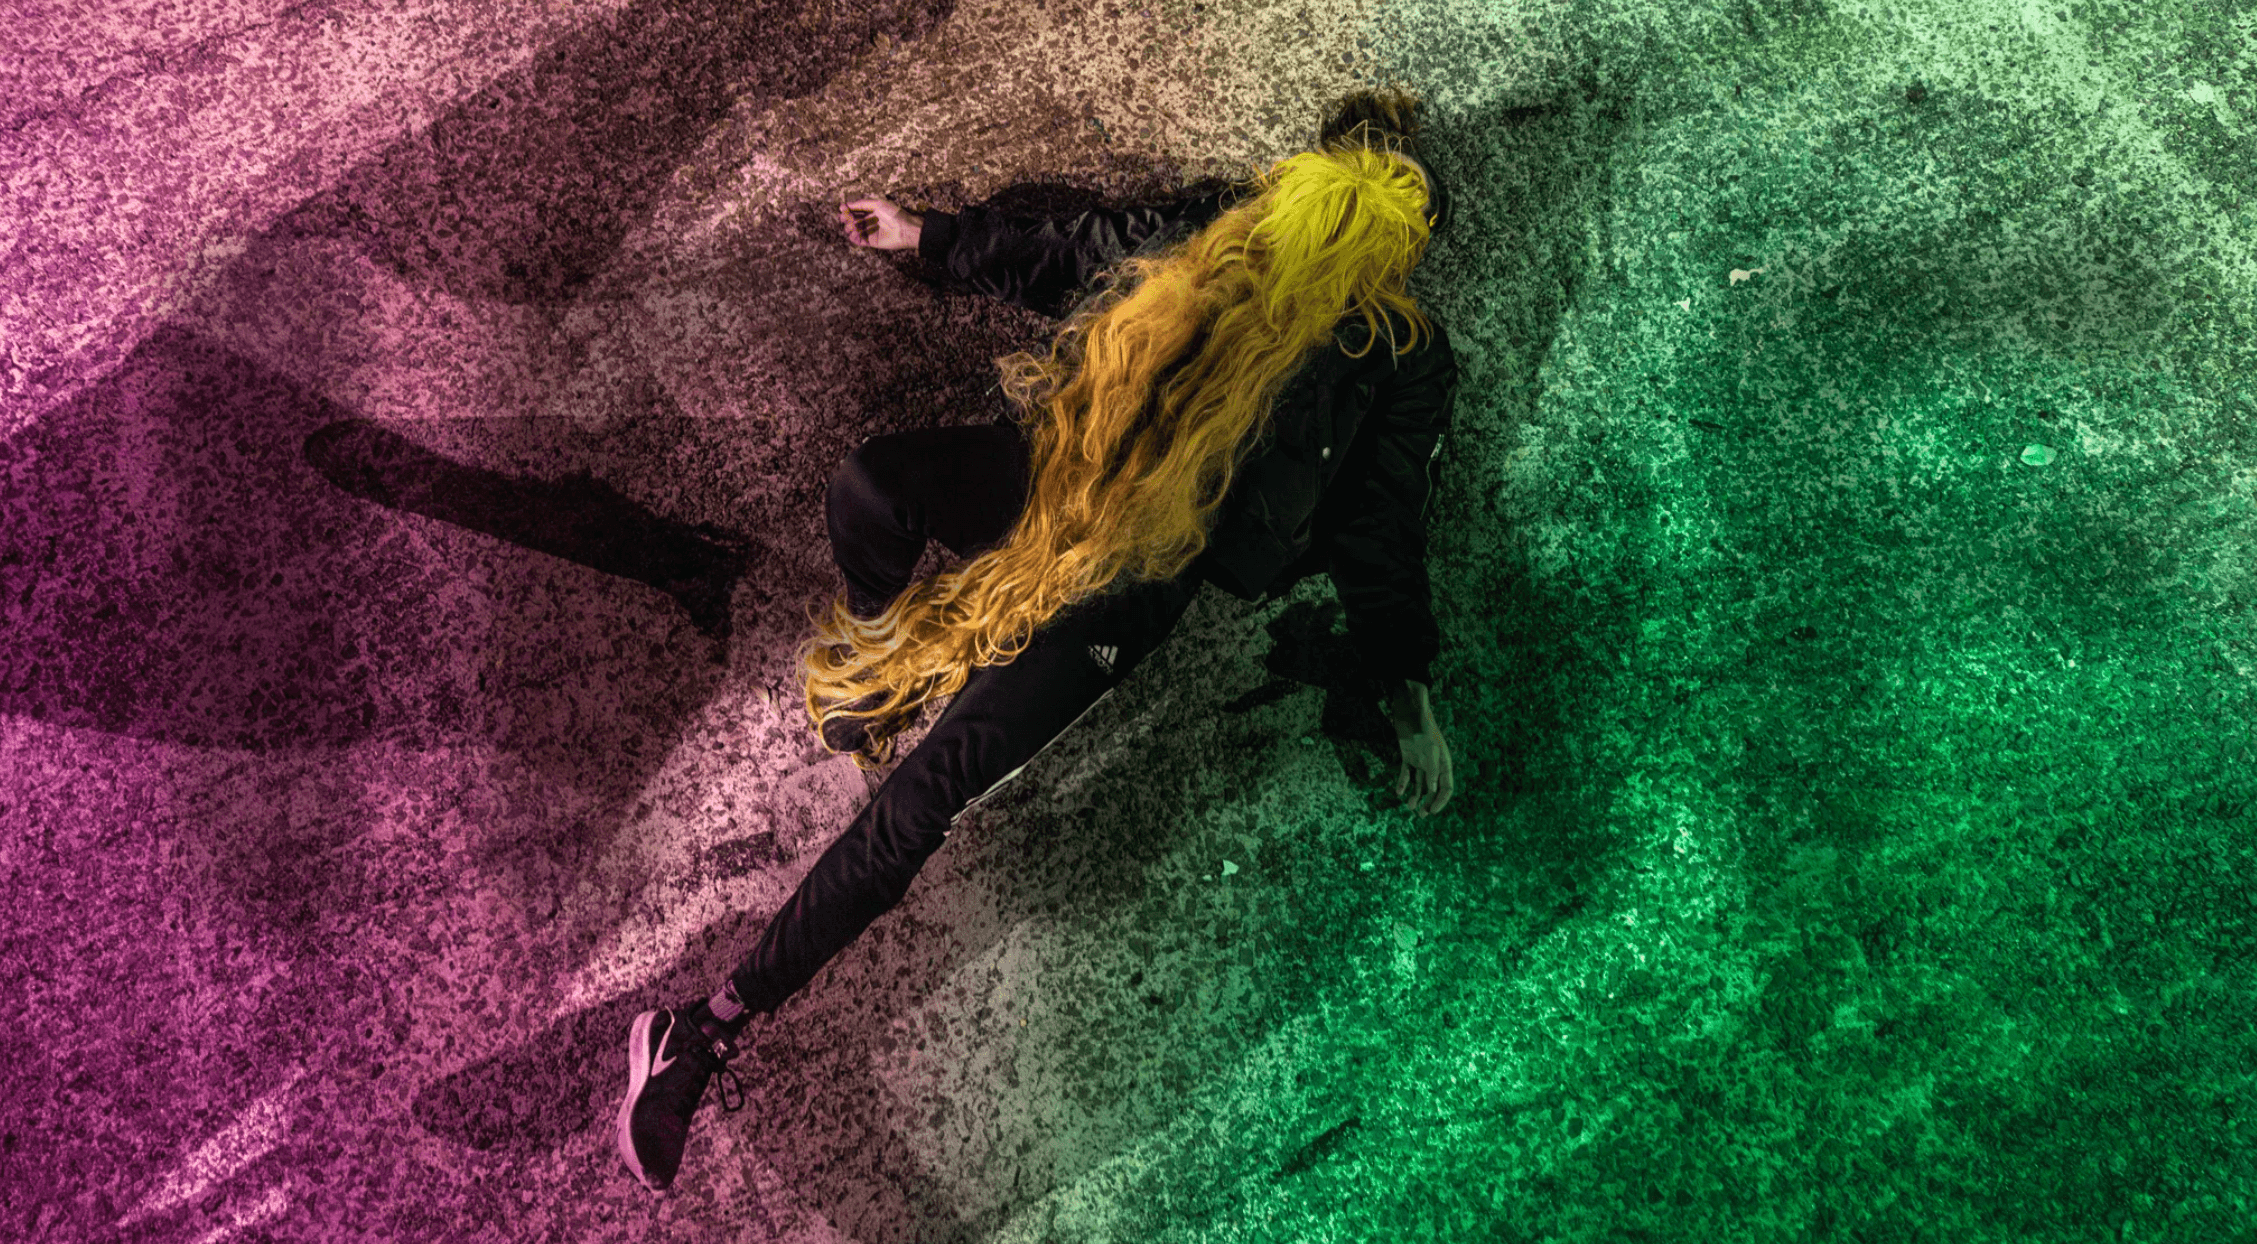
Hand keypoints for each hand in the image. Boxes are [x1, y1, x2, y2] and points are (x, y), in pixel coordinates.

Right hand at [840, 197, 922, 250]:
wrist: (905, 229)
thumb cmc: (894, 214)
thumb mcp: (878, 203)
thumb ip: (861, 204)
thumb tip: (847, 204)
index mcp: (872, 211)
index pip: (856, 210)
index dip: (848, 209)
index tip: (841, 208)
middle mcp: (871, 221)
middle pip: (854, 220)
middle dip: (847, 219)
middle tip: (844, 219)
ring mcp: (871, 231)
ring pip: (855, 230)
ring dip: (850, 228)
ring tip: (851, 227)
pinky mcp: (872, 242)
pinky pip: (860, 241)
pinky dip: (854, 238)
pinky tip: (853, 234)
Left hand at [1384, 679, 1453, 815]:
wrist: (1409, 711)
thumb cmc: (1422, 728)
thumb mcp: (1429, 749)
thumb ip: (1432, 770)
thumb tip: (1431, 790)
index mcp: (1444, 763)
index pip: (1447, 787)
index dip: (1441, 801)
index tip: (1432, 811)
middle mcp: (1433, 764)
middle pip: (1433, 789)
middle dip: (1428, 802)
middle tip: (1421, 816)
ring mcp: (1420, 760)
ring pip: (1419, 783)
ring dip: (1415, 796)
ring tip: (1409, 807)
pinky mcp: (1408, 756)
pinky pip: (1406, 774)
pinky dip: (1403, 783)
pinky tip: (1398, 793)